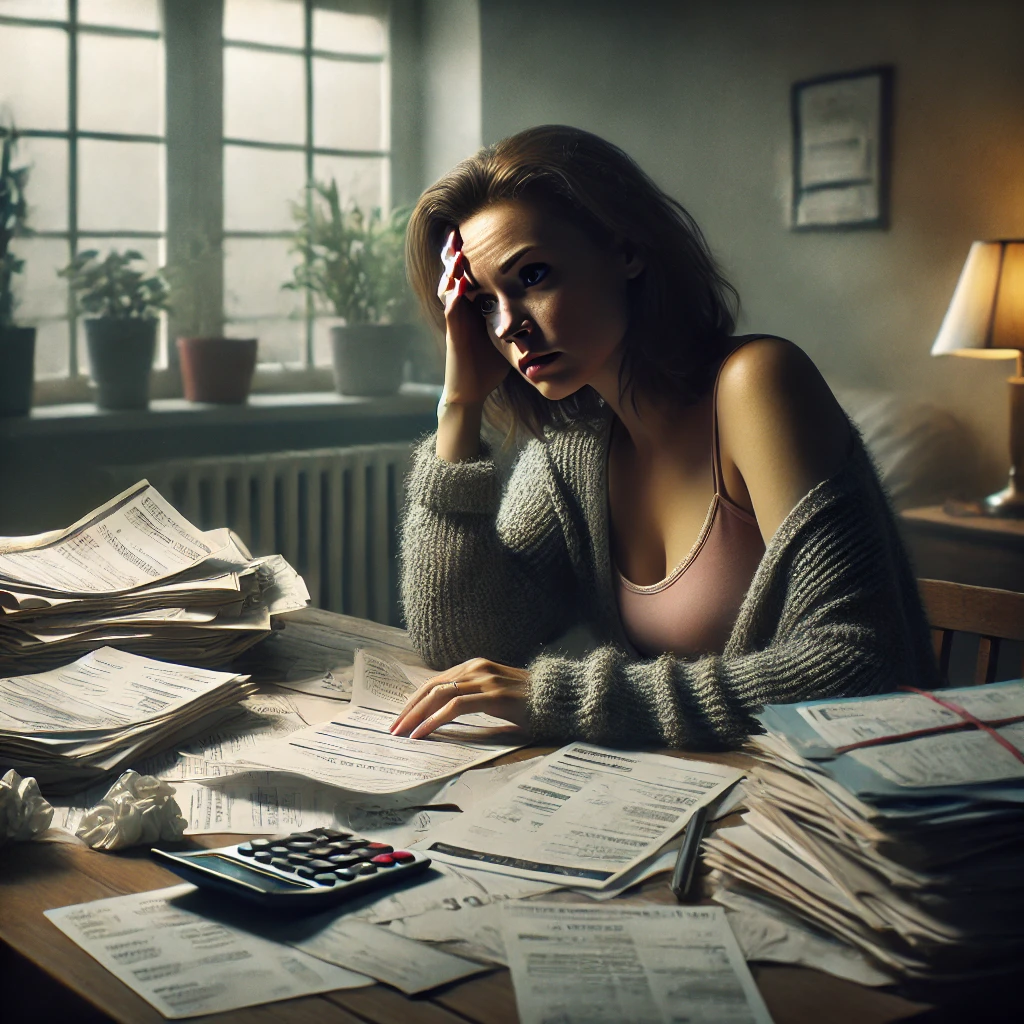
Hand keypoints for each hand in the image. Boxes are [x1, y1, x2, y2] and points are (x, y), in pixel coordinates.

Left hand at [389, 657, 529, 738]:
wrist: (561, 699)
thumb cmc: (530, 702)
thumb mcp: (496, 696)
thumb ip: (472, 698)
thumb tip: (443, 716)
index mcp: (475, 666)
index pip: (435, 682)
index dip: (414, 701)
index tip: (400, 719)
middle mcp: (477, 668)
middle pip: (431, 687)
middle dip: (408, 709)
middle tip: (392, 729)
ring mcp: (485, 679)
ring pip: (438, 694)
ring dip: (415, 716)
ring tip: (401, 734)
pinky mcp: (493, 695)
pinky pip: (455, 707)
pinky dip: (434, 720)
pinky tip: (422, 734)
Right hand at [437, 230, 509, 405]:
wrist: (471, 391)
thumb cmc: (487, 366)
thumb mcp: (505, 336)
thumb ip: (515, 320)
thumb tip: (542, 308)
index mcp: (471, 308)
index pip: (468, 275)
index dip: (467, 255)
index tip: (473, 233)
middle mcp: (460, 311)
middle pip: (453, 275)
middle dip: (453, 253)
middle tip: (455, 231)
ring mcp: (454, 322)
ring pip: (448, 289)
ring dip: (451, 271)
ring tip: (456, 251)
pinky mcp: (453, 336)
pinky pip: (451, 313)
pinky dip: (454, 298)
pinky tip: (459, 285)